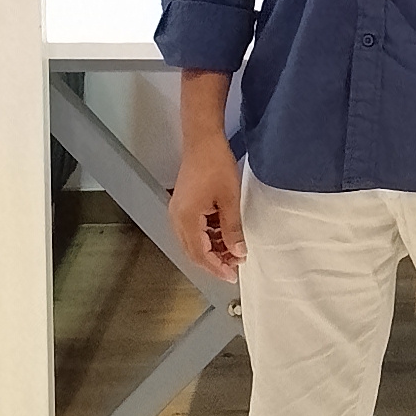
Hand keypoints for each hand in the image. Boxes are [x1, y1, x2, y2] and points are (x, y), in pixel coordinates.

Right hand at [169, 131, 246, 283]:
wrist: (203, 140)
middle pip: (194, 252)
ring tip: (233, 250)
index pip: (200, 254)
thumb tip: (238, 252)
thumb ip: (232, 229)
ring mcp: (178, 212)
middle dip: (214, 261)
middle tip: (234, 266)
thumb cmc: (214, 163)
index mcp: (186, 219)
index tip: (232, 275)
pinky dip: (208, 236)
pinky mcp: (183, 205)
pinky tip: (224, 235)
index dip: (217, 267)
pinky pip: (193, 229)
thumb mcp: (229, 199)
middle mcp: (177, 219)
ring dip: (212, 249)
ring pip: (194, 241)